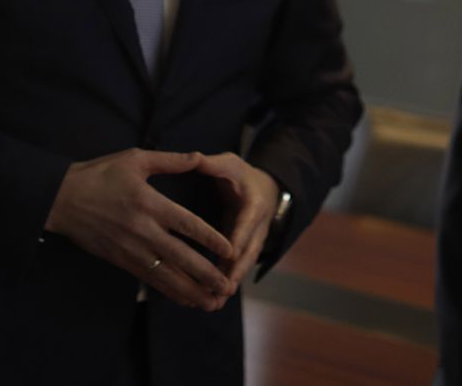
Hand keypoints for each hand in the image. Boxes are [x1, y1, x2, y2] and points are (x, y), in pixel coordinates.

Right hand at [44, 149, 235, 310]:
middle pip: (181, 258)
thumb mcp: (134, 159)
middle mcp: (143, 230)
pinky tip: (185, 300)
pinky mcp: (121, 260)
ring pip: (166, 276)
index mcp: (149, 203)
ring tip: (212, 303)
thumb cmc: (99, 175)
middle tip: (227, 287)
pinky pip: (149, 280)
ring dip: (191, 291)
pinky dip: (169, 292)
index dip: (210, 239)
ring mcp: (131, 249)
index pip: (187, 225)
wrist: (62, 199)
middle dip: (206, 275)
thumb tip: (198, 157)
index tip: (229, 251)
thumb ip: (169, 160)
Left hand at [194, 153, 279, 289]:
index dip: (238, 240)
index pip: (246, 224)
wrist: (265, 190)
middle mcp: (258, 228)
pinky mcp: (246, 252)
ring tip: (214, 302)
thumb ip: (214, 164)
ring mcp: (254, 242)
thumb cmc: (241, 175)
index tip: (229, 255)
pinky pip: (237, 269)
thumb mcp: (230, 164)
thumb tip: (196, 159)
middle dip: (236, 272)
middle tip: (223, 290)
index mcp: (254, 205)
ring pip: (244, 266)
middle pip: (248, 253)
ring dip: (231, 284)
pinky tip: (212, 300)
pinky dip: (227, 283)